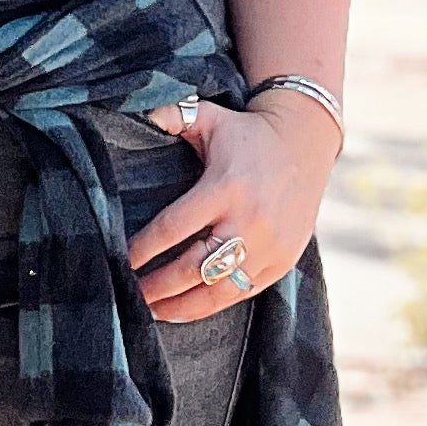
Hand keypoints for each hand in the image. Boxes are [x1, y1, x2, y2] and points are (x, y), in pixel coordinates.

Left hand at [127, 90, 336, 324]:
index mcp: (225, 189)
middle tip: (128, 294)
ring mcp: (269, 246)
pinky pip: (242, 293)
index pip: (173, 228)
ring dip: (180, 306)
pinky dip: (211, 305)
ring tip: (151, 311)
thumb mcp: (210, 117)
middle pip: (192, 268)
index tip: (120, 261)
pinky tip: (186, 309)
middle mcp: (249, 221)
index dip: (143, 250)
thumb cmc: (247, 133)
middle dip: (155, 287)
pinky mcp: (282, 261)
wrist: (306, 143)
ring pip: (217, 291)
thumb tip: (139, 114)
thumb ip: (173, 115)